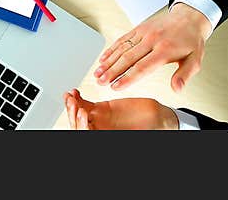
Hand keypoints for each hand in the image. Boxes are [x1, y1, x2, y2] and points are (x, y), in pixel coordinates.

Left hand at [63, 89, 177, 129]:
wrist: (157, 116)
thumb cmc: (152, 127)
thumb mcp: (137, 131)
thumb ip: (120, 131)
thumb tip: (105, 131)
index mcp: (107, 135)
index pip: (87, 133)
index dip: (82, 125)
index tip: (83, 114)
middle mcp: (100, 128)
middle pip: (78, 124)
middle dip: (73, 114)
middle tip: (73, 103)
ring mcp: (98, 118)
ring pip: (78, 113)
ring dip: (72, 105)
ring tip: (70, 96)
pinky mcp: (101, 108)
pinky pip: (84, 104)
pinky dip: (77, 98)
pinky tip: (75, 92)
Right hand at [95, 3, 211, 91]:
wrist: (189, 17)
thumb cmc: (191, 40)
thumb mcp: (195, 60)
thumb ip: (184, 75)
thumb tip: (177, 89)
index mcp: (165, 50)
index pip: (142, 67)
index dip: (127, 78)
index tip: (116, 87)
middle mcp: (152, 40)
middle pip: (127, 58)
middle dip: (112, 71)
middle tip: (101, 82)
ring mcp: (144, 33)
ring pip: (122, 48)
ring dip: (108, 61)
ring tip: (98, 73)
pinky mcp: (139, 28)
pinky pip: (122, 39)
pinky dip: (111, 49)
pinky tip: (103, 58)